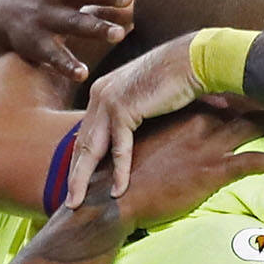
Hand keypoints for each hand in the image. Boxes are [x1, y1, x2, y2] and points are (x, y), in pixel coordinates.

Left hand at [64, 37, 224, 201]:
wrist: (193, 60)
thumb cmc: (179, 81)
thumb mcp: (149, 102)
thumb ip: (137, 119)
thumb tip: (140, 140)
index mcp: (103, 92)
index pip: (86, 134)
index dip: (80, 162)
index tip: (77, 185)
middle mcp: (100, 94)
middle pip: (82, 144)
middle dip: (74, 176)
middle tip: (69, 203)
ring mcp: (108, 100)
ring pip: (91, 148)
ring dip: (83, 179)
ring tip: (78, 203)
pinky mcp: (123, 107)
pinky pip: (119, 148)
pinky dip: (120, 172)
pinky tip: (117, 192)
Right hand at [116, 102, 263, 223]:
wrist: (113, 195)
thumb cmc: (129, 175)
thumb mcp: (149, 145)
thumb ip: (170, 135)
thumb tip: (181, 136)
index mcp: (182, 114)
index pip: (221, 97)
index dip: (244, 92)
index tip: (263, 87)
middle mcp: (198, 123)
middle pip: (243, 106)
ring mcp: (207, 145)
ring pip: (254, 127)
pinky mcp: (212, 169)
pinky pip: (254, 162)